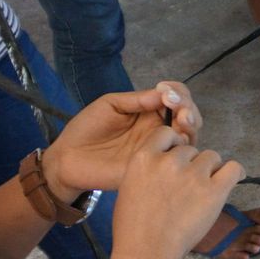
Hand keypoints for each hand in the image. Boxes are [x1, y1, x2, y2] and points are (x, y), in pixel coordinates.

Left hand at [42, 82, 203, 199]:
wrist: (68, 158)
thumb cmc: (87, 129)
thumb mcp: (111, 105)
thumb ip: (137, 100)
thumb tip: (165, 93)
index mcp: (149, 112)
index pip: (175, 98)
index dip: (177, 92)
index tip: (166, 92)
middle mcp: (158, 129)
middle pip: (189, 116)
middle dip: (189, 108)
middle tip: (180, 108)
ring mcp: (158, 149)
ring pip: (189, 136)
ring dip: (191, 124)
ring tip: (182, 119)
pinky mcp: (154, 167)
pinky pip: (176, 158)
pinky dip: (183, 146)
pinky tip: (175, 138)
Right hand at [111, 125, 243, 258]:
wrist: (147, 252)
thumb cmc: (133, 226)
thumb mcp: (129, 186)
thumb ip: (149, 168)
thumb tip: (169, 159)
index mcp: (144, 158)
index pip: (166, 134)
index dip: (174, 145)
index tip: (177, 160)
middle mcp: (169, 161)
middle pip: (191, 150)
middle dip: (190, 165)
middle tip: (186, 188)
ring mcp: (193, 175)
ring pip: (212, 157)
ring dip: (209, 171)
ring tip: (202, 192)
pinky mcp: (214, 190)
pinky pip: (233, 168)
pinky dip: (234, 173)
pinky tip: (232, 180)